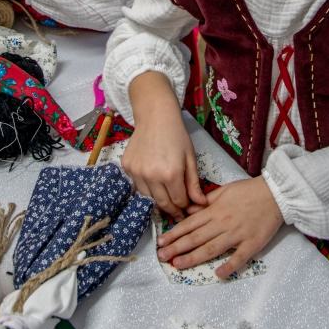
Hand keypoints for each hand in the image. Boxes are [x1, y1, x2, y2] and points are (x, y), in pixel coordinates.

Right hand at [121, 71, 207, 218]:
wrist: (155, 116)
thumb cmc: (177, 135)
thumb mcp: (190, 158)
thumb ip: (194, 184)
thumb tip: (200, 204)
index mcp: (171, 174)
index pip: (179, 202)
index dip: (184, 207)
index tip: (187, 209)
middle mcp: (152, 176)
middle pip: (163, 204)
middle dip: (172, 210)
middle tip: (178, 211)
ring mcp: (137, 172)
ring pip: (148, 198)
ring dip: (158, 201)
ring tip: (167, 199)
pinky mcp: (127, 168)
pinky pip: (137, 186)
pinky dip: (146, 189)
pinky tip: (154, 184)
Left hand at [156, 176, 283, 277]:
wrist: (275, 194)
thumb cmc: (249, 191)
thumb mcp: (224, 190)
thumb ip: (206, 201)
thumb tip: (190, 210)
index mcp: (215, 210)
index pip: (190, 224)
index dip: (174, 234)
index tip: (160, 242)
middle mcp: (222, 223)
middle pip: (196, 238)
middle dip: (177, 248)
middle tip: (161, 257)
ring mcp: (237, 234)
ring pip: (211, 248)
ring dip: (193, 257)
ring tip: (178, 265)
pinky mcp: (252, 244)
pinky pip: (239, 257)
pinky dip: (229, 266)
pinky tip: (218, 275)